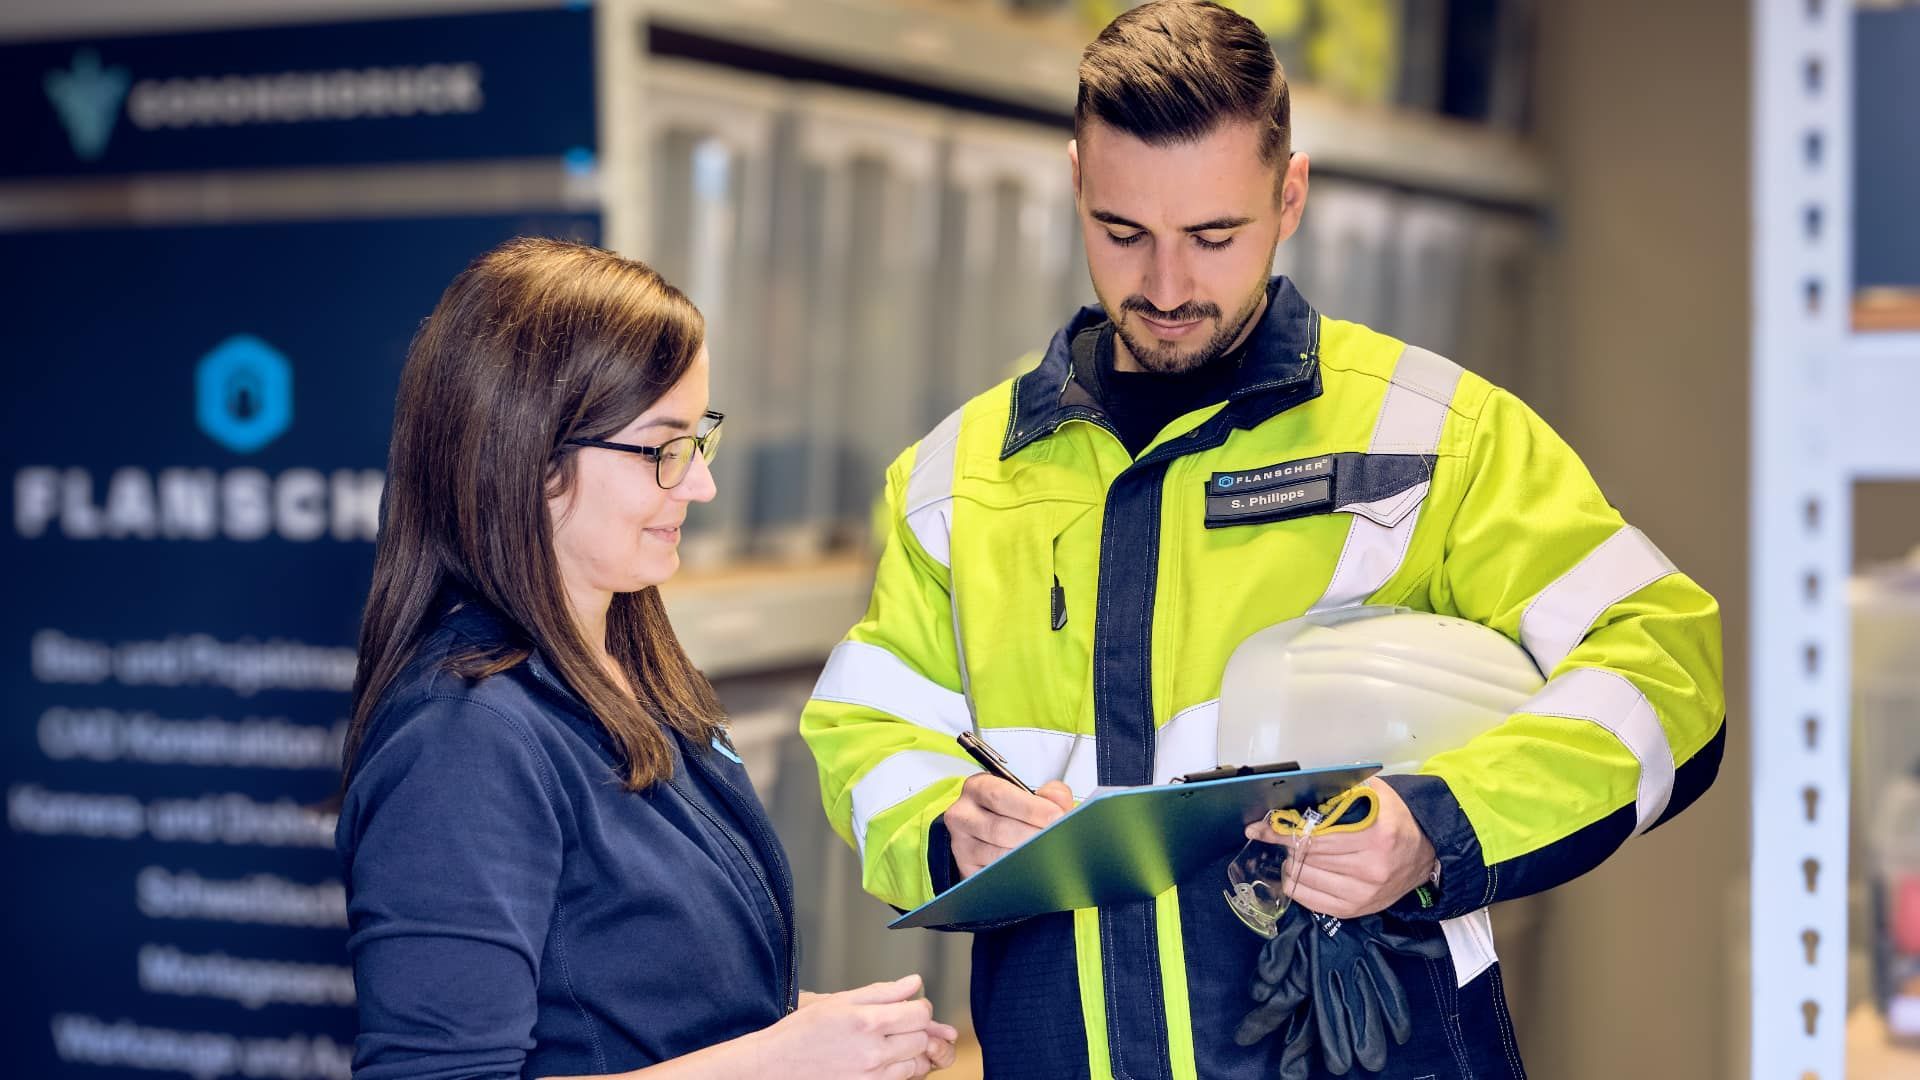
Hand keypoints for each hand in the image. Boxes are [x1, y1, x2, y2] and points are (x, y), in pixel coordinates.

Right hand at [758, 974, 955, 1077]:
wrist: (777, 1065)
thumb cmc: (802, 1032)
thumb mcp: (841, 1000)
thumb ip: (883, 991)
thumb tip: (914, 982)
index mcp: (868, 1023)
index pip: (920, 1014)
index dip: (920, 1006)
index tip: (911, 1005)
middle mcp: (874, 1053)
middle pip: (922, 1039)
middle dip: (915, 1028)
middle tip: (897, 1022)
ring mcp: (873, 1077)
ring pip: (916, 1063)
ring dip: (910, 1051)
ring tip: (888, 1042)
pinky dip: (899, 1069)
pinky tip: (881, 1059)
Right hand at [943, 775, 1073, 877]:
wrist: (985, 833)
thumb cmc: (1009, 811)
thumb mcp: (1027, 794)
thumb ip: (1050, 794)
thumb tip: (1059, 803)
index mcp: (978, 788)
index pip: (1000, 796)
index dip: (1030, 808)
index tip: (1056, 816)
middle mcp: (963, 815)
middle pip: (998, 829)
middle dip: (1033, 835)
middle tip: (1056, 838)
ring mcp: (961, 844)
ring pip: (996, 855)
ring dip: (1026, 856)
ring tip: (1048, 853)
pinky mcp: (966, 868)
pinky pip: (993, 874)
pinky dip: (1017, 872)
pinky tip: (1033, 867)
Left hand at [1241, 779, 1435, 918]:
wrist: (1426, 853)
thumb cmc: (1395, 820)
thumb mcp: (1375, 795)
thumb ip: (1340, 792)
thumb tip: (1296, 794)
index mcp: (1376, 836)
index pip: (1314, 836)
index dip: (1282, 831)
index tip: (1259, 828)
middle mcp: (1371, 869)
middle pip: (1307, 857)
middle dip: (1287, 845)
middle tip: (1281, 836)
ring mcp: (1364, 894)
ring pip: (1306, 879)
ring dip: (1291, 864)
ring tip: (1294, 852)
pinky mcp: (1357, 910)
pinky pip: (1311, 900)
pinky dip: (1297, 885)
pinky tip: (1298, 872)